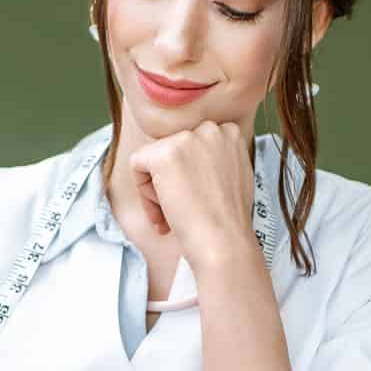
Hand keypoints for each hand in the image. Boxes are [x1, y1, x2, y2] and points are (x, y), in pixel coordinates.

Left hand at [129, 121, 258, 269]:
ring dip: (157, 190)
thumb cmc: (228, 220)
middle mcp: (210, 129)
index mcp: (229, 133)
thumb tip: (188, 160)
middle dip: (170, 181)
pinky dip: (143, 192)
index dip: (187, 174)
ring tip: (172, 216)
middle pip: (171, 150)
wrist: (224, 241)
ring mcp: (186, 139)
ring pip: (154, 158)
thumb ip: (214, 159)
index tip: (193, 197)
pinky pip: (137, 164)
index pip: (191, 145)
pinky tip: (163, 211)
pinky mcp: (164, 154)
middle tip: (180, 211)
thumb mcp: (233, 176)